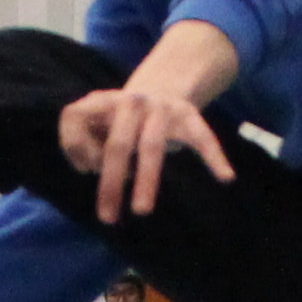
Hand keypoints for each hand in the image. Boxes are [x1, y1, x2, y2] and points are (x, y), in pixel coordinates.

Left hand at [56, 81, 239, 221]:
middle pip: (118, 144)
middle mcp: (131, 102)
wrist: (164, 82)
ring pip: (152, 147)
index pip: (78, 119)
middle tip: (107, 218)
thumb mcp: (98, 120)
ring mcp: (161, 108)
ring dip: (146, 180)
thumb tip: (89, 167)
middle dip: (111, 182)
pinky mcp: (187, 114)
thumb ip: (85, 141)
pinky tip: (225, 177)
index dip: (76, 148)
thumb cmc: (123, 117)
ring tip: (141, 211)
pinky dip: (213, 156)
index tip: (85, 170)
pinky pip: (201, 137)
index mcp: (103, 101)